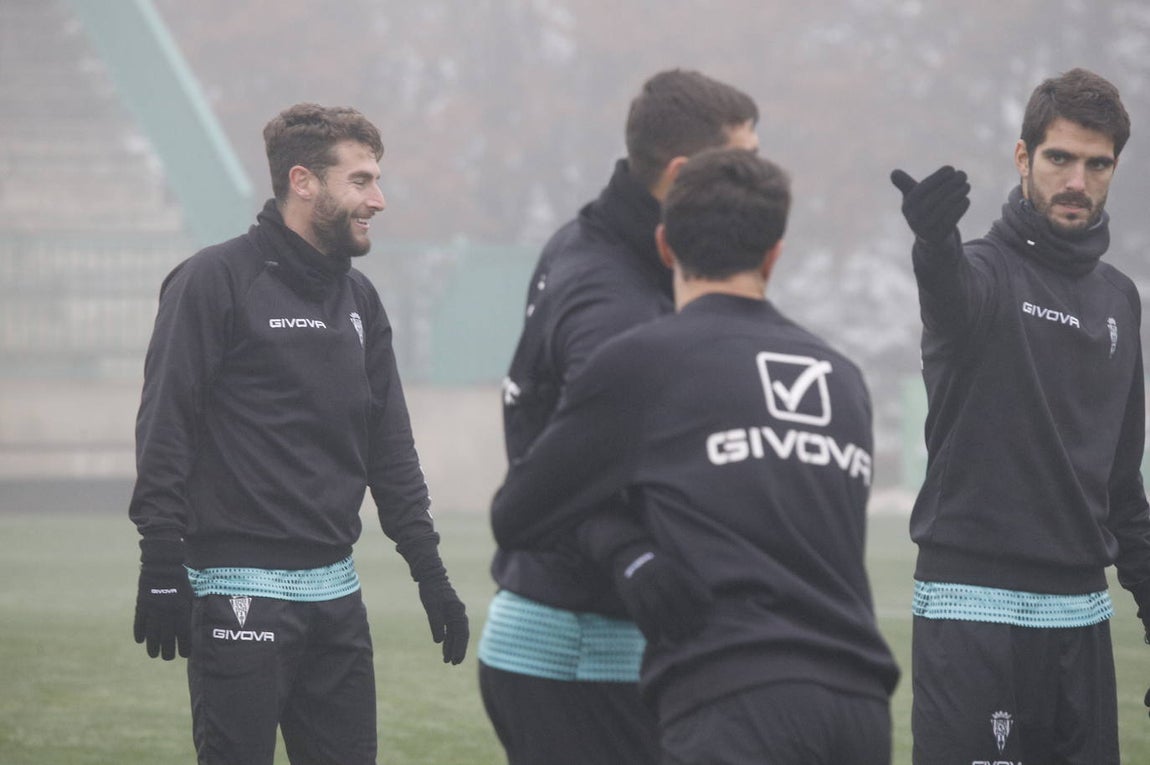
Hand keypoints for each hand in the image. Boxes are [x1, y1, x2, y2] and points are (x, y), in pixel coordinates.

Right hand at [133, 539, 191, 659]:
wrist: (163, 563)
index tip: (184, 654)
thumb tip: (192, 624)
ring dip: (153, 647)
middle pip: (166, 638)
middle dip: (168, 651)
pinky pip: (139, 624)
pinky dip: (139, 633)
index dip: (184, 646)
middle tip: (168, 658)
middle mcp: (167, 613)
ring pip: (152, 635)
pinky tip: (140, 641)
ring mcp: (153, 610)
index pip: (183, 634)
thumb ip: (189, 609)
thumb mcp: (190, 592)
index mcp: (181, 609)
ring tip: (154, 655)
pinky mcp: (141, 605)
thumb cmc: (181, 577)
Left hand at [418, 576, 468, 664]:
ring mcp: (454, 613)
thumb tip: (439, 641)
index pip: (461, 633)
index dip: (460, 648)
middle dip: (458, 650)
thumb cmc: (431, 590)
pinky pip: (450, 629)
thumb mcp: (431, 608)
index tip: (456, 660)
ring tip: (447, 660)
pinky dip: (448, 639)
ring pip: (455, 634)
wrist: (430, 576)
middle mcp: (458, 614)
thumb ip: (436, 624)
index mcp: (457, 612)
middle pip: (460, 635)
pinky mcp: (448, 613)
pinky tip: (443, 647)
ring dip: (452, 646)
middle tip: (453, 663)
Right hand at [612, 544, 712, 643]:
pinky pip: (638, 613)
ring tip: (677, 641)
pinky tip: (655, 641)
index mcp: (670, 566)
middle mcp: (656, 573)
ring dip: (668, 627)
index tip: (708, 608)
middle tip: (694, 634)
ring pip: (656, 607)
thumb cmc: (660, 567)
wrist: (628, 554)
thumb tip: (709, 604)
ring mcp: (641, 583)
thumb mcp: (675, 565)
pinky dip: (647, 629)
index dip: (698, 593)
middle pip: (673, 597)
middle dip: (685, 617)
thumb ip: (690, 582)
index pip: (687, 581)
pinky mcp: (628, 593)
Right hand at [890, 166, 970, 244]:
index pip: (923, 188)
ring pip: (945, 207)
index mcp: (907, 206)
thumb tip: (893, 173)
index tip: (951, 169)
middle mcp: (914, 218)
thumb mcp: (913, 199)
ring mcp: (926, 229)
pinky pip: (951, 219)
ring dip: (958, 193)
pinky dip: (960, 207)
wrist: (931, 240)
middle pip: (935, 197)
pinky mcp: (939, 236)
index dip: (938, 177)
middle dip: (951, 183)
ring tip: (966, 185)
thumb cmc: (924, 212)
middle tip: (963, 175)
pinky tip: (965, 199)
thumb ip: (905, 184)